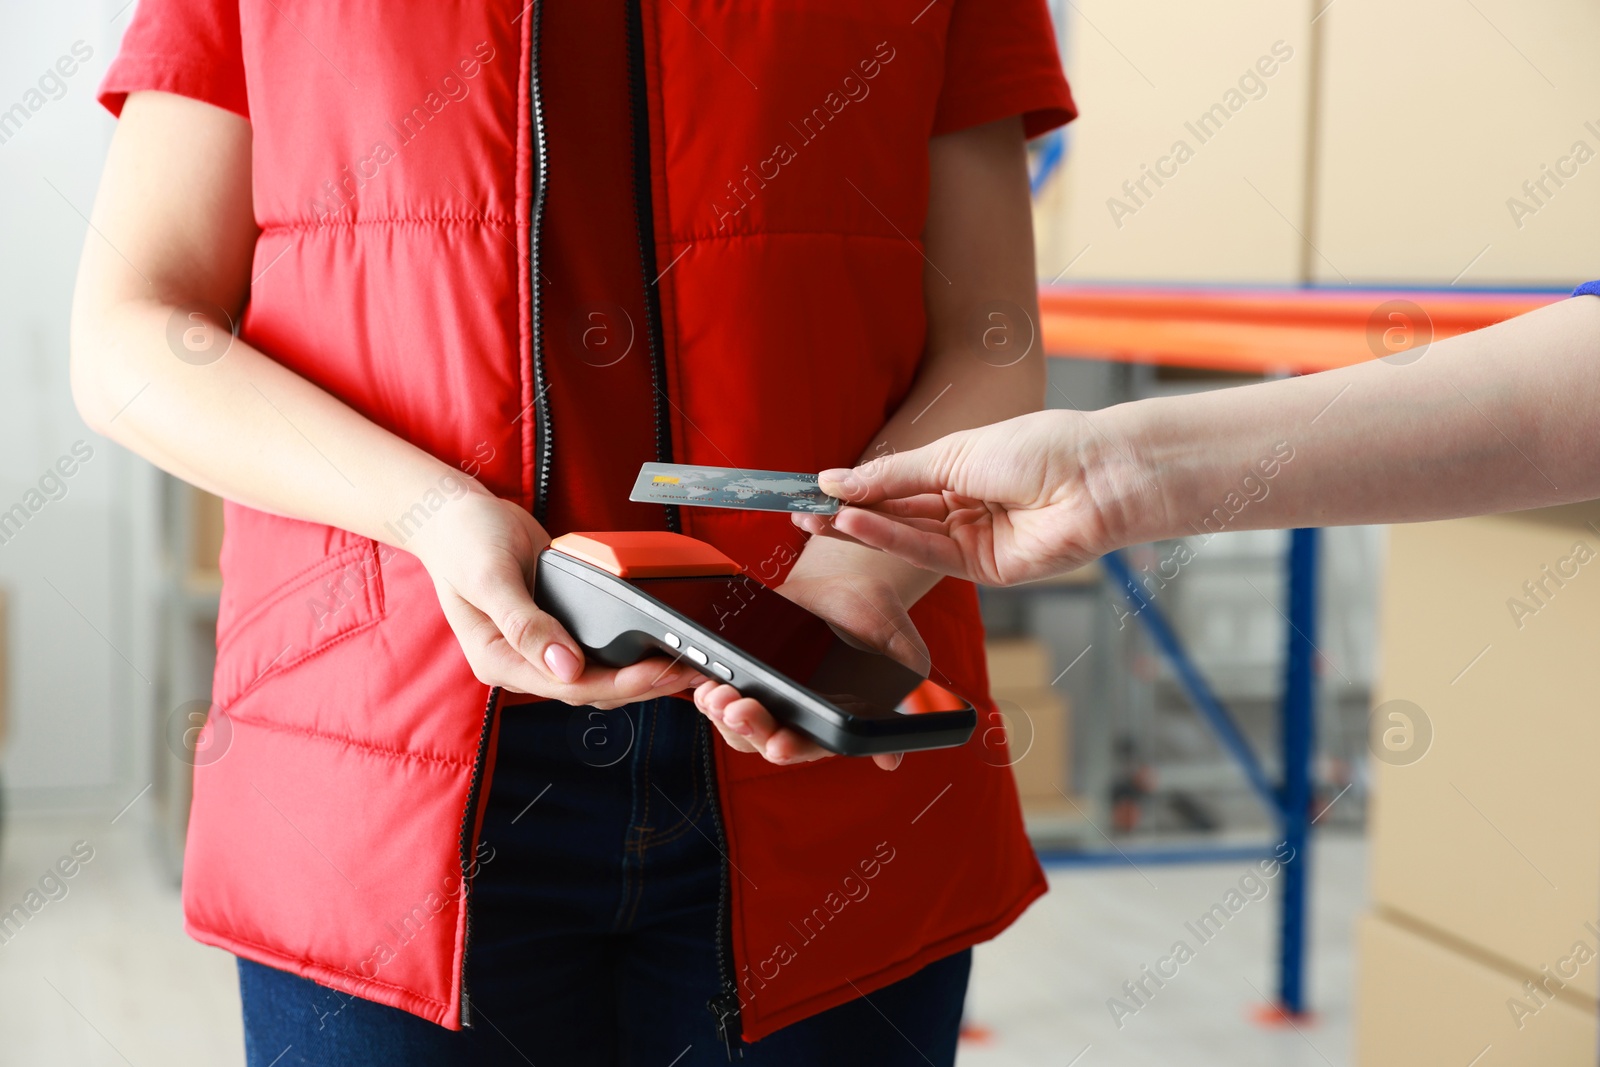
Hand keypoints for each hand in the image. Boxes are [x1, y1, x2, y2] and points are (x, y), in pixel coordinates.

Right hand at [409, 488, 703, 707]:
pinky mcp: (556, 629)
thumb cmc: (465, 541)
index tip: (659, 673)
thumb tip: (566, 667)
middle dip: (639, 685)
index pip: (567, 686)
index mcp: (498, 660)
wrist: (456, 515)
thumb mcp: (491, 577)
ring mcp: (539, 648)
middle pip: (588, 688)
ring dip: (638, 674)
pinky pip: (596, 652)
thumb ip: (526, 624)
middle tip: (689, 673)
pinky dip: (625, 652)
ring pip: (596, 676)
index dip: (618, 684)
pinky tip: (655, 645)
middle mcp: (520, 663)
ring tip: (683, 665)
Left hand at [693, 572, 927, 771]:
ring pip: (735, 721)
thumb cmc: (876, 621)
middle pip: (763, 738)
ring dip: (721, 712)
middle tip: (738, 708)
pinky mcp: (742, 670)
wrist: (844, 581)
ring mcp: (766, 695)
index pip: (808, 744)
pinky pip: (716, 687)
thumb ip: (905, 698)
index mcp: (830, 719)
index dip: (791, 748)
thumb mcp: (903, 653)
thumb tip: (892, 760)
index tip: (779, 743)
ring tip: (715, 693)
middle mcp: (795, 714)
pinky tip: (699, 678)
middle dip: (749, 728)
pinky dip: (703, 686)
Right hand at [794, 410, 1138, 585]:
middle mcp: (965, 505)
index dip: (856, 486)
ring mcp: (973, 538)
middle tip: (802, 512)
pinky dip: (890, 540)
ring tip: (820, 518)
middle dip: (849, 513)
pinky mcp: (983, 568)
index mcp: (962, 470)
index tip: (814, 487)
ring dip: (862, 528)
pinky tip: (856, 525)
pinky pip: (928, 554)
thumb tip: (837, 479)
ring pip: (906, 536)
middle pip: (896, 513)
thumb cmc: (1040, 448)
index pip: (897, 482)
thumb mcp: (953, 451)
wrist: (1095, 477)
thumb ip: (893, 474)